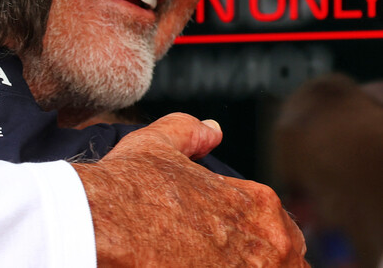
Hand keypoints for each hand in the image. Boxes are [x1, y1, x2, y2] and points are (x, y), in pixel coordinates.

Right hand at [72, 113, 306, 266]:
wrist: (99, 227)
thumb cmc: (126, 188)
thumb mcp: (156, 145)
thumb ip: (189, 133)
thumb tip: (211, 131)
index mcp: (259, 205)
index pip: (279, 230)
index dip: (251, 238)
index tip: (220, 242)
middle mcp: (269, 247)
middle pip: (285, 265)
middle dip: (255, 262)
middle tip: (213, 259)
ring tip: (197, 263)